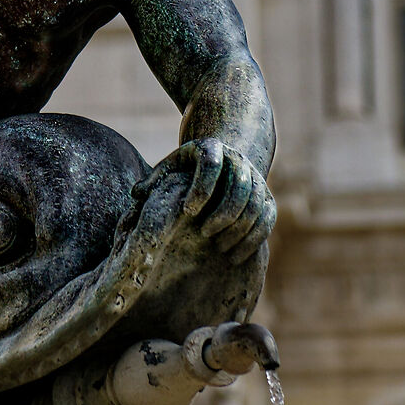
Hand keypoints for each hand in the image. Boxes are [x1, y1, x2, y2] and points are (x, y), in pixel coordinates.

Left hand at [140, 138, 274, 264]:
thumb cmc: (188, 169)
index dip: (201, 188)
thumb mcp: (171, 168)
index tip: (188, 212)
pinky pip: (267, 218)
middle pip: (239, 186)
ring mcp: (256, 178)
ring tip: (220, 248)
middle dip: (224, 213)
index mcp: (211, 148)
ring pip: (256, 204)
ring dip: (239, 229)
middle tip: (205, 234)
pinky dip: (254, 238)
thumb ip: (154, 181)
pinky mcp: (267, 197)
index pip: (211, 164)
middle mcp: (238, 160)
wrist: (224, 161)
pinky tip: (236, 256)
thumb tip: (136, 194)